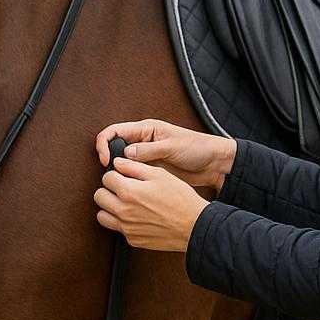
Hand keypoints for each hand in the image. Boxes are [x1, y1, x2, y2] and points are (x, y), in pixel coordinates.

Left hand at [93, 157, 207, 251]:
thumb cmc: (181, 199)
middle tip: (122, 189)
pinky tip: (136, 217)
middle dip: (108, 190)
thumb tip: (118, 162)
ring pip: (102, 215)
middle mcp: (123, 211)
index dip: (115, 174)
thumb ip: (134, 167)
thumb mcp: (160, 175)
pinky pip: (118, 229)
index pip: (106, 178)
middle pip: (99, 196)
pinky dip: (122, 222)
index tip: (123, 176)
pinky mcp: (133, 240)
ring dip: (109, 208)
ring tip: (124, 203)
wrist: (194, 226)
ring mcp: (127, 228)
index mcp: (128, 192)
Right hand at [94, 119, 236, 191]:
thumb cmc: (197, 148)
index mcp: (146, 129)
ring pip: (121, 163)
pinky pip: (133, 174)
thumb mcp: (172, 147)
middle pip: (114, 147)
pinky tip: (129, 189)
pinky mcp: (151, 170)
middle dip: (108, 160)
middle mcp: (142, 141)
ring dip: (118, 172)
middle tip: (111, 176)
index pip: (114, 131)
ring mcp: (146, 157)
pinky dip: (128, 180)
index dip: (104, 144)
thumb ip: (149, 150)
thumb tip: (125, 154)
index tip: (105, 161)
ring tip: (119, 184)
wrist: (214, 164)